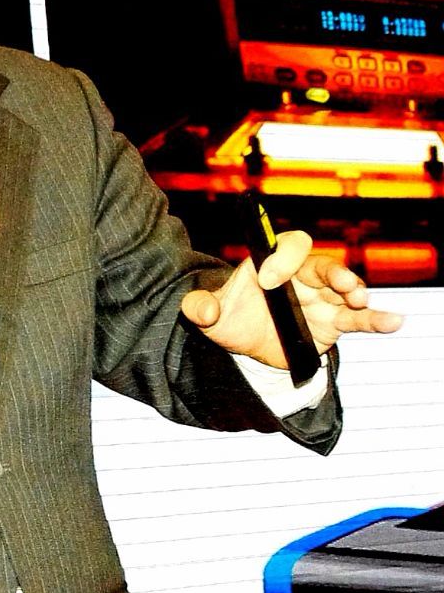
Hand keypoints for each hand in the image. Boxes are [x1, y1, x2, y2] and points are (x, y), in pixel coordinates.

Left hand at [181, 229, 403, 368]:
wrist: (246, 345)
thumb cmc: (230, 318)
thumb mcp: (208, 315)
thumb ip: (199, 308)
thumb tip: (202, 311)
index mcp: (272, 263)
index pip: (285, 247)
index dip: (281, 258)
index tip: (267, 280)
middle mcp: (302, 277)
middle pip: (323, 265)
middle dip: (332, 273)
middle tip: (338, 285)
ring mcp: (321, 299)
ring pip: (345, 290)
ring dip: (355, 293)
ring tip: (359, 300)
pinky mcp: (333, 323)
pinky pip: (358, 319)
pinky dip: (376, 319)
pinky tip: (393, 321)